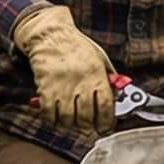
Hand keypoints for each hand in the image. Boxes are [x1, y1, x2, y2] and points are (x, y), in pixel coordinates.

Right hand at [13, 5, 114, 136]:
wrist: (50, 35)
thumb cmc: (75, 45)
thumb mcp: (99, 57)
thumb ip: (109, 77)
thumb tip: (118, 96)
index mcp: (96, 74)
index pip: (106, 106)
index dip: (107, 122)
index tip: (106, 128)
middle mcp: (80, 83)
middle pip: (87, 117)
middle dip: (89, 126)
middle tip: (89, 126)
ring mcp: (62, 87)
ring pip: (68, 119)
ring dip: (71, 124)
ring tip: (72, 120)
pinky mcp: (45, 89)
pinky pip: (49, 114)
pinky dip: (53, 120)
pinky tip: (56, 116)